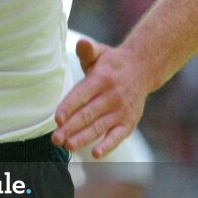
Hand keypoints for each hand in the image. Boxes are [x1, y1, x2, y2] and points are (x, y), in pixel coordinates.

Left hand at [53, 37, 147, 157]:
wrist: (142, 69)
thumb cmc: (111, 63)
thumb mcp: (100, 52)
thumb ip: (88, 50)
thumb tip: (82, 42)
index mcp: (102, 78)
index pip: (83, 94)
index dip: (69, 107)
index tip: (57, 119)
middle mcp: (112, 95)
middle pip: (88, 114)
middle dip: (71, 127)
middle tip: (55, 139)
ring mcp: (122, 110)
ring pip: (100, 126)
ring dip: (84, 138)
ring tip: (69, 146)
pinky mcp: (129, 122)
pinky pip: (118, 136)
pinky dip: (108, 145)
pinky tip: (96, 154)